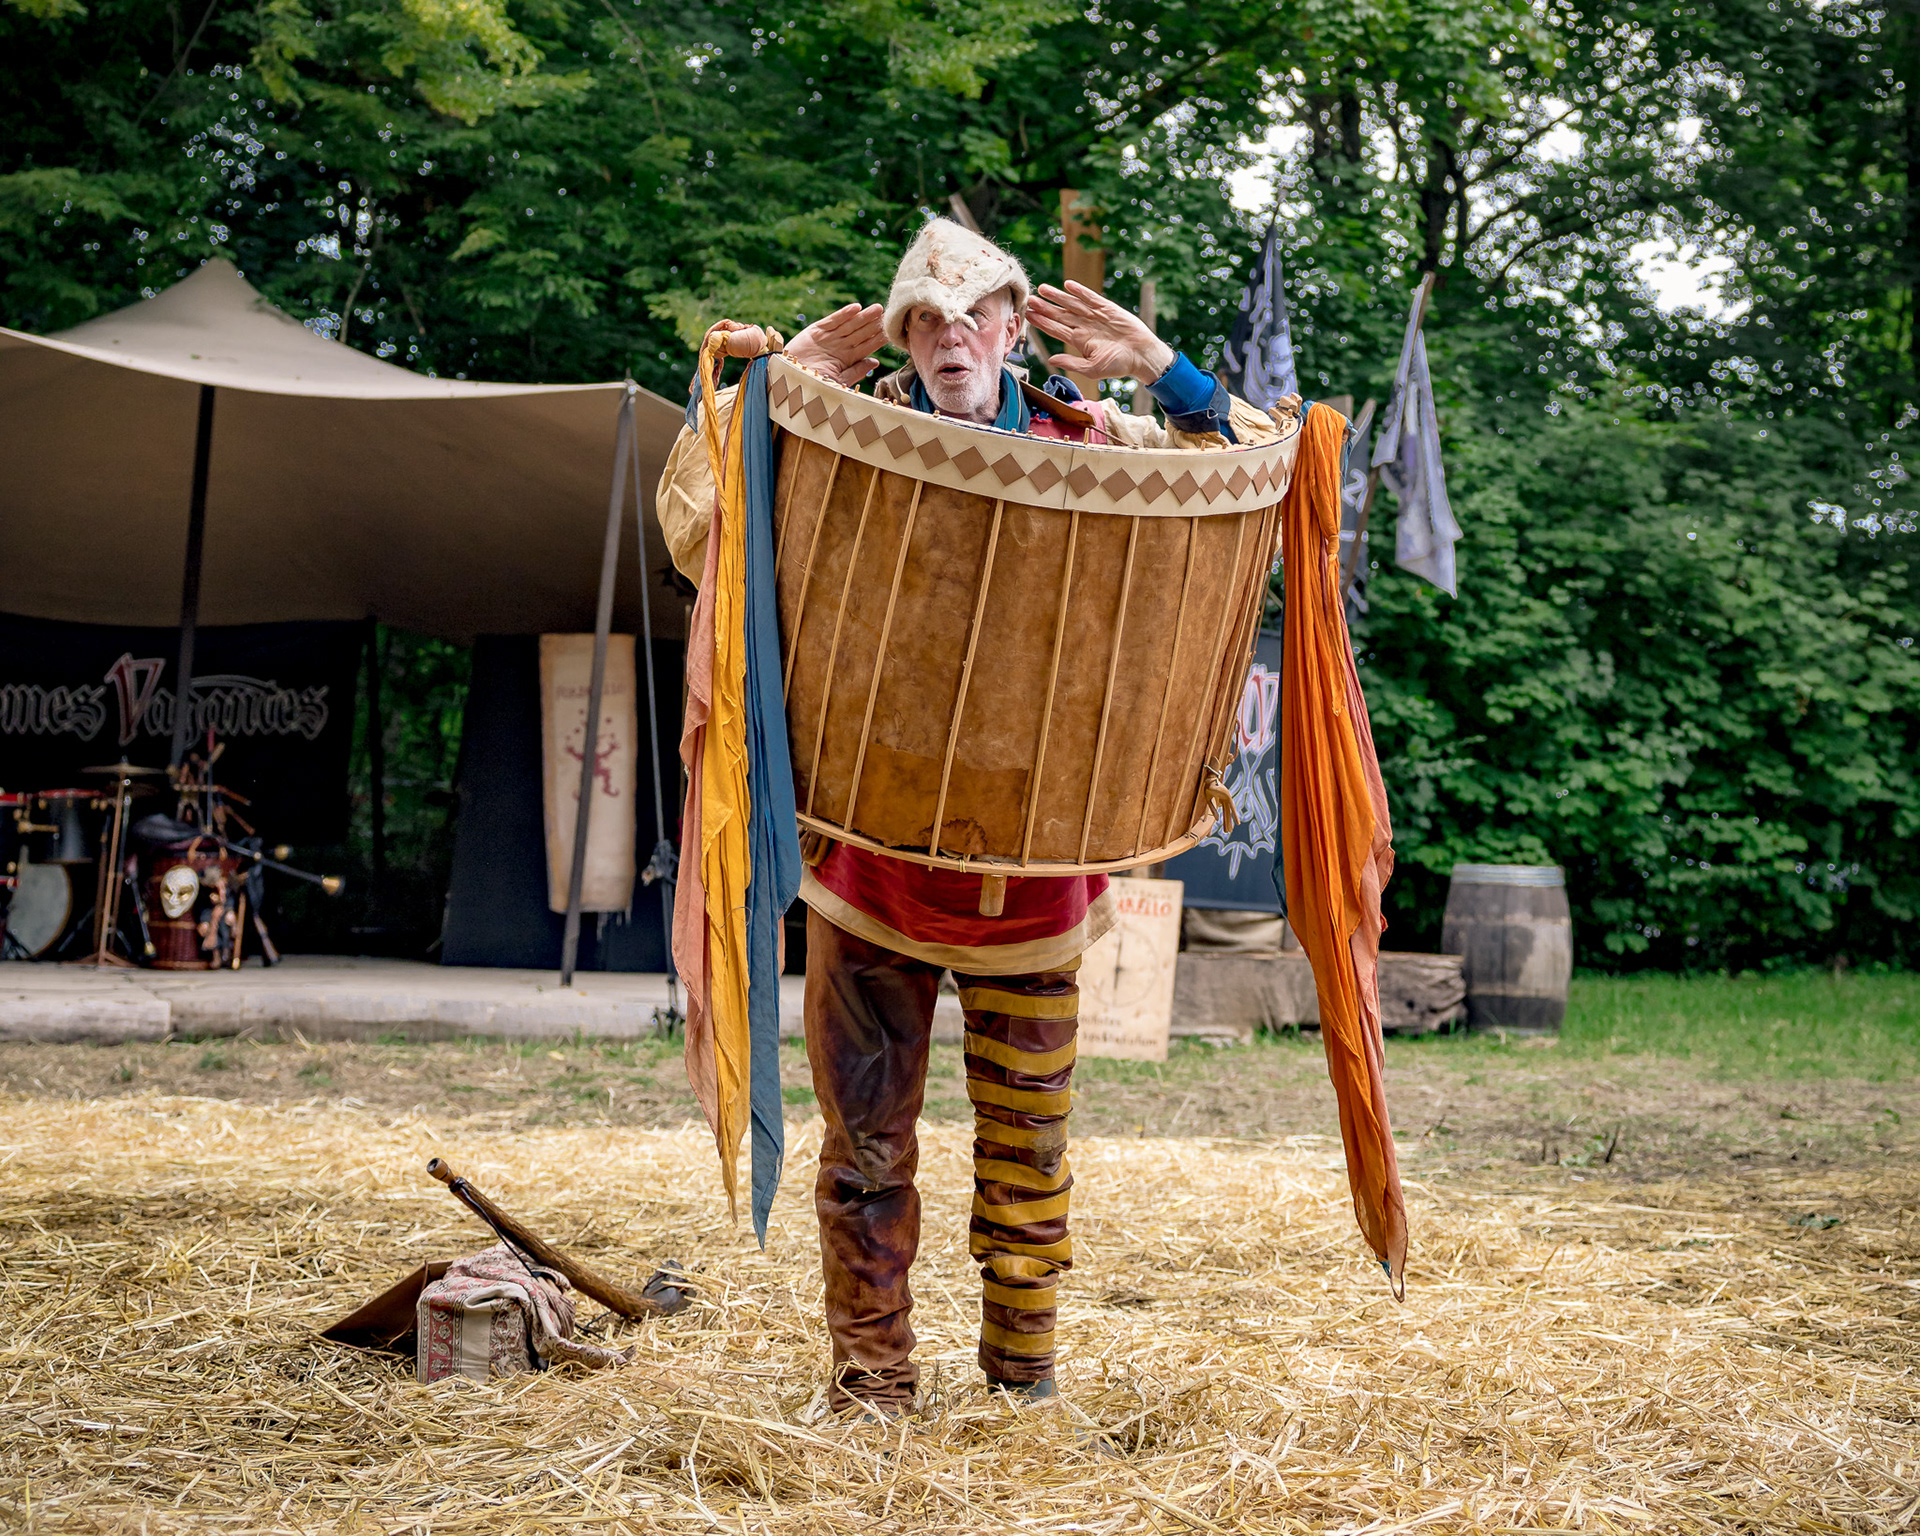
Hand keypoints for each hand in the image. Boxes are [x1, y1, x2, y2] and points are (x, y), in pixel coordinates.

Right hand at [785, 303, 886, 386]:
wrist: (788, 381)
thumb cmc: (812, 386)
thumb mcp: (838, 381)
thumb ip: (856, 371)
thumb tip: (876, 362)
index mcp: (846, 359)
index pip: (866, 347)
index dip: (878, 339)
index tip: (892, 332)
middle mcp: (839, 347)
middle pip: (860, 333)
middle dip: (873, 324)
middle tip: (888, 314)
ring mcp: (828, 338)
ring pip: (849, 325)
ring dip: (863, 317)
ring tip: (877, 309)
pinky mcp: (815, 331)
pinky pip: (832, 321)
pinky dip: (843, 315)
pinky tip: (856, 308)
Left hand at [1027, 281, 1175, 382]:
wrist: (1141, 356)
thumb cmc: (1118, 365)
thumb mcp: (1092, 369)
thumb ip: (1071, 364)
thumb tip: (1050, 359)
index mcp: (1079, 341)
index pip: (1055, 329)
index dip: (1042, 322)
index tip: (1028, 316)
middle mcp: (1084, 326)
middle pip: (1060, 315)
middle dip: (1045, 307)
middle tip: (1030, 300)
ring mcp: (1095, 316)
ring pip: (1072, 304)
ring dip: (1058, 296)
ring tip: (1043, 289)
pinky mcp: (1107, 308)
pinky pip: (1091, 298)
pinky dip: (1080, 291)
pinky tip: (1068, 285)